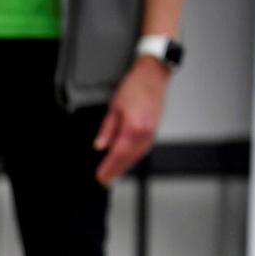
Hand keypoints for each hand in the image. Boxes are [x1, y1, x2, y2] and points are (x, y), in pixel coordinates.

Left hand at [93, 57, 170, 185]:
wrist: (152, 76)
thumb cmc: (134, 87)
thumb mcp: (114, 107)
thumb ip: (107, 129)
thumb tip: (100, 145)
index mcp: (134, 127)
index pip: (118, 153)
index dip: (109, 167)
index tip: (100, 176)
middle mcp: (145, 132)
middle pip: (128, 158)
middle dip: (115, 171)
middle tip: (104, 180)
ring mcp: (152, 132)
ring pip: (137, 156)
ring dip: (125, 167)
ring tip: (113, 174)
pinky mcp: (154, 131)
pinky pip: (143, 149)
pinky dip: (134, 158)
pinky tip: (127, 160)